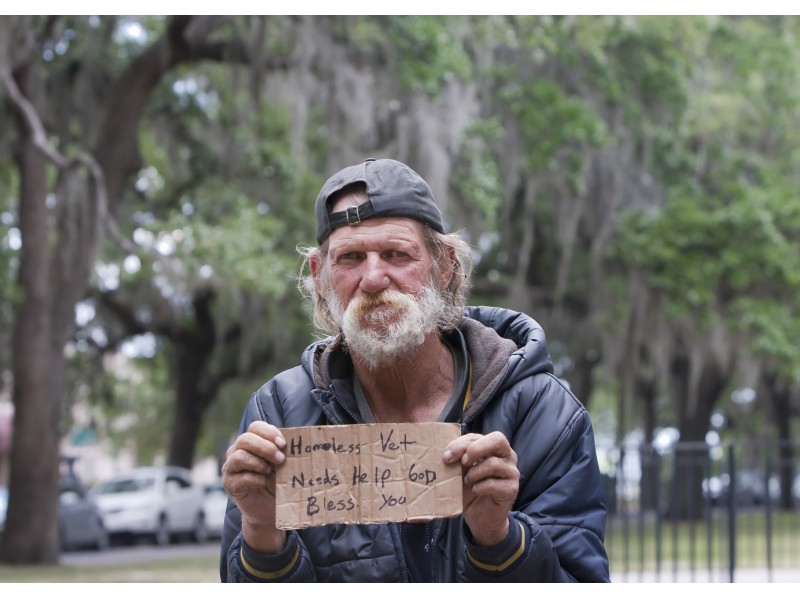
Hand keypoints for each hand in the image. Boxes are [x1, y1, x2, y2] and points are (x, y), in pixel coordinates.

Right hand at [221, 420, 287, 552]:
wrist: (270, 509)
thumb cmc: (278, 482)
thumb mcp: (283, 463)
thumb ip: (284, 451)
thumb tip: (297, 440)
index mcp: (250, 442)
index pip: (255, 427)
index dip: (269, 432)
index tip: (283, 444)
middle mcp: (236, 451)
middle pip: (245, 439)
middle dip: (265, 447)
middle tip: (281, 459)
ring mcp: (230, 468)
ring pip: (240, 456)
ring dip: (259, 463)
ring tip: (271, 471)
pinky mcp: (230, 485)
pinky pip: (240, 478)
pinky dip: (255, 479)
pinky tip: (264, 483)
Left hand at [443, 431, 518, 545]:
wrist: (480, 517)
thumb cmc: (471, 489)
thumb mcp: (462, 470)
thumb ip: (459, 458)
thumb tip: (447, 453)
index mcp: (494, 448)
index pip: (479, 436)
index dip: (462, 443)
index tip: (447, 456)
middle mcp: (507, 456)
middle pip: (498, 439)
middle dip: (475, 449)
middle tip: (463, 462)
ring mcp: (512, 472)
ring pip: (493, 463)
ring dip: (474, 473)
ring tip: (467, 481)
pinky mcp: (512, 489)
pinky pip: (493, 483)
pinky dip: (479, 487)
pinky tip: (475, 491)